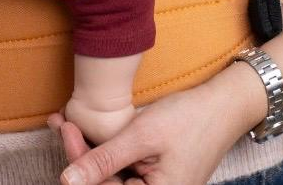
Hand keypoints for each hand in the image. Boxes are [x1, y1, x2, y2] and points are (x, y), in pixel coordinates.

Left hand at [47, 61, 268, 184]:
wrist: (221, 106)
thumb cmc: (187, 120)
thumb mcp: (141, 137)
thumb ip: (105, 161)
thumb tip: (67, 181)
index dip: (78, 162)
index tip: (64, 129)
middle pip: (105, 183)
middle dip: (79, 154)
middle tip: (60, 122)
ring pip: (109, 175)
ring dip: (88, 150)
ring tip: (67, 122)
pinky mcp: (151, 175)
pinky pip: (120, 167)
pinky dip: (102, 149)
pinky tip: (85, 129)